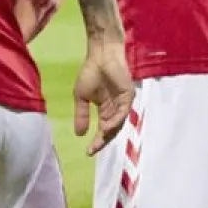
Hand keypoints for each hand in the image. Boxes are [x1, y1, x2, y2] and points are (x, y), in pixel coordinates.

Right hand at [73, 38, 133, 155]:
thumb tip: (79, 134)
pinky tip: (106, 126)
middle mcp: (116, 108)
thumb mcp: (81, 97)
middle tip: (93, 150)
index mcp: (106, 109)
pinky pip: (123, 111)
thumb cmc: (91, 72)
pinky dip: (115, 120)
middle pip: (112, 130)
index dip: (97, 141)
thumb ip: (81, 115)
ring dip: (109, 133)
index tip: (88, 152)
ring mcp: (123, 102)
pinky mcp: (128, 95)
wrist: (100, 55)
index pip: (103, 129)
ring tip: (99, 140)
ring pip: (118, 123)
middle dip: (103, 141)